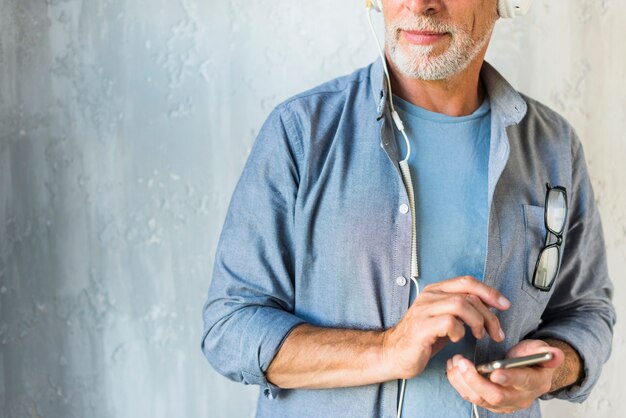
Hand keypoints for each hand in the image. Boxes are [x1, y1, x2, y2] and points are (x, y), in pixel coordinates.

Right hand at [382, 276, 509, 379]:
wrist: (393, 353)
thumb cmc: (422, 338)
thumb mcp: (445, 319)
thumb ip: (462, 310)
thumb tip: (489, 306)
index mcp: (435, 291)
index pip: (467, 281)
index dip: (489, 292)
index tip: (504, 305)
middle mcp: (429, 296)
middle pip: (468, 295)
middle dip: (489, 314)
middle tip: (496, 332)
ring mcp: (424, 310)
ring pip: (461, 304)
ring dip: (477, 322)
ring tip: (479, 335)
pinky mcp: (421, 327)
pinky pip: (449, 322)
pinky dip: (460, 332)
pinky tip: (457, 339)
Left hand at [446, 339, 564, 413]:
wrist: (527, 372)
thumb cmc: (533, 359)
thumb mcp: (542, 351)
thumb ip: (550, 353)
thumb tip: (555, 354)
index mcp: (534, 383)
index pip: (522, 382)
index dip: (509, 378)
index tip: (495, 371)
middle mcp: (518, 398)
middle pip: (496, 396)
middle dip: (476, 380)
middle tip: (462, 362)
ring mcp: (502, 403)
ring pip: (479, 398)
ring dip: (463, 380)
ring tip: (455, 361)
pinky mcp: (487, 401)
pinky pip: (470, 396)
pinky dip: (458, 382)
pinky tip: (452, 367)